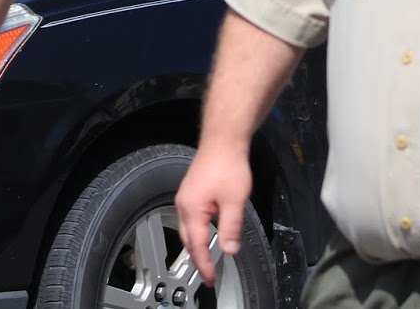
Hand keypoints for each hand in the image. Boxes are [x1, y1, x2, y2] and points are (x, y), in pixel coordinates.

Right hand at [174, 144, 250, 284]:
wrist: (223, 141)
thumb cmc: (227, 164)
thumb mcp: (235, 201)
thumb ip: (231, 228)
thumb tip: (229, 249)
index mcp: (192, 209)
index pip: (197, 245)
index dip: (205, 264)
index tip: (210, 278)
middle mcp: (184, 204)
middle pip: (188, 240)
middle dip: (197, 258)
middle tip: (208, 273)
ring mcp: (185, 197)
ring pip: (187, 229)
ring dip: (196, 245)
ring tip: (207, 258)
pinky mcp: (191, 192)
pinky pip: (190, 218)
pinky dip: (197, 231)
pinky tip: (206, 232)